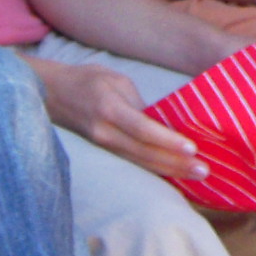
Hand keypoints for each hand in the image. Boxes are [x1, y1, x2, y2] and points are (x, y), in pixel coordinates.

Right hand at [29, 58, 206, 181]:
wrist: (51, 94)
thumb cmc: (87, 80)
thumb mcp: (116, 80)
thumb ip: (138, 102)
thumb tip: (161, 123)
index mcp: (109, 109)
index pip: (143, 129)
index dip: (168, 140)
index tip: (192, 148)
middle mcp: (105, 132)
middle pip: (145, 153)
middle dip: (176, 163)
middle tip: (204, 170)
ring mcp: (102, 145)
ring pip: (141, 162)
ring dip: (170, 171)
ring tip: (196, 175)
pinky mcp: (104, 151)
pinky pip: (133, 162)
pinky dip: (155, 169)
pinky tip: (174, 173)